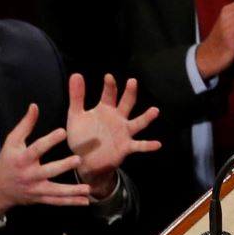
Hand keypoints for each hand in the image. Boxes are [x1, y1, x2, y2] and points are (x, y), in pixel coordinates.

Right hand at [0, 104, 91, 213]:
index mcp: (22, 159)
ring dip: (72, 191)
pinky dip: (71, 202)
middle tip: (78, 160)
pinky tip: (85, 201)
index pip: (36, 148)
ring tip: (87, 188)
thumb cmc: (8, 160)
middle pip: (48, 171)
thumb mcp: (12, 141)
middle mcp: (29, 175)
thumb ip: (25, 125)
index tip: (63, 132)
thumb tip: (35, 106)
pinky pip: (57, 201)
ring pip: (55, 190)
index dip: (49, 140)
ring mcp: (36, 189)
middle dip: (63, 166)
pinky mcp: (41, 198)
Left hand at [63, 73, 160, 197]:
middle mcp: (118, 119)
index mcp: (105, 110)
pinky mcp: (126, 147)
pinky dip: (148, 145)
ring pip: (138, 123)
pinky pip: (139, 145)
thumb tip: (76, 74)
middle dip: (129, 93)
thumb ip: (77, 96)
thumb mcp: (76, 115)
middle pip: (127, 103)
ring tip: (155, 110)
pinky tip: (157, 144)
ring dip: (146, 117)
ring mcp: (124, 132)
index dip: (109, 86)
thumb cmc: (82, 136)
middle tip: (132, 81)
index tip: (108, 76)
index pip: (109, 95)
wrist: (85, 161)